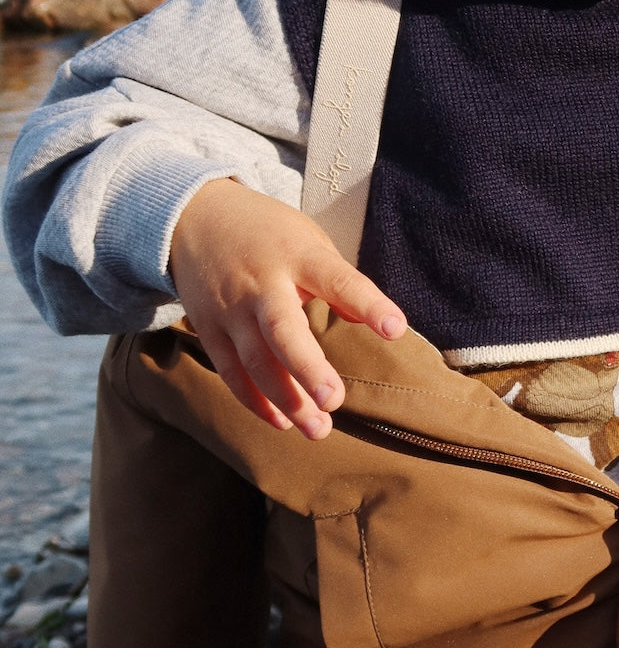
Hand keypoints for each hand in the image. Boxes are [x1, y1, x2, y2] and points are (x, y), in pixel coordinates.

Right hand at [169, 179, 405, 438]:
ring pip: (255, 361)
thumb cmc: (270, 235)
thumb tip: (384, 325)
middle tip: (334, 401)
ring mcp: (230, 309)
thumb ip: (342, 283)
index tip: (396, 329)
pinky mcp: (209, 329)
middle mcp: (261, 284)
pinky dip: (255, 400)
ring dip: (286, 400)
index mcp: (297, 255)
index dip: (367, 304)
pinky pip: (232, 371)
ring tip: (318, 429)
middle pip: (282, 330)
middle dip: (308, 369)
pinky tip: (283, 422)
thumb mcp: (310, 242)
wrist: (194, 218)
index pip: (338, 280)